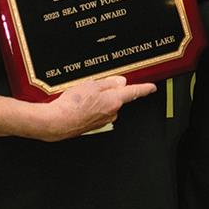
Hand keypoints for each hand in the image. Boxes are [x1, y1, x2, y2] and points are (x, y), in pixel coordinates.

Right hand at [37, 76, 155, 140]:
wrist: (56, 122)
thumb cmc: (72, 104)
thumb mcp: (91, 85)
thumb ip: (108, 83)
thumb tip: (120, 82)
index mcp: (114, 100)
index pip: (133, 92)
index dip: (144, 88)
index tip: (152, 88)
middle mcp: (112, 112)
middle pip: (116, 97)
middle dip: (108, 91)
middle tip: (92, 87)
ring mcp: (103, 120)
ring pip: (105, 105)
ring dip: (97, 100)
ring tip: (81, 97)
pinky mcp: (94, 125)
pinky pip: (97, 112)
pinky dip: (90, 107)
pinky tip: (79, 105)